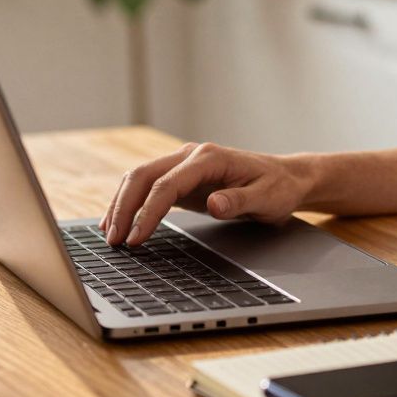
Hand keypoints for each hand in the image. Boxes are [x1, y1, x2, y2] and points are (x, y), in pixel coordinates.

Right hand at [99, 142, 311, 245]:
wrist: (287, 178)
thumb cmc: (278, 188)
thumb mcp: (267, 198)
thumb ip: (239, 201)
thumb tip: (214, 204)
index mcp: (209, 158)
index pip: (167, 185)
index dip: (148, 212)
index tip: (136, 238)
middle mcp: (191, 156)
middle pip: (144, 176)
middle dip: (124, 207)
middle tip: (113, 239)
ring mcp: (184, 165)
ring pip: (141, 179)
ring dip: (121, 204)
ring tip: (109, 234)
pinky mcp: (182, 179)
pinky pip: (149, 187)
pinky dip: (131, 203)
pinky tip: (120, 222)